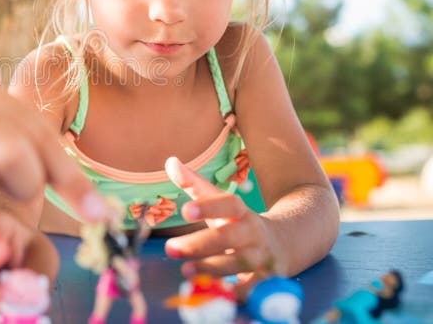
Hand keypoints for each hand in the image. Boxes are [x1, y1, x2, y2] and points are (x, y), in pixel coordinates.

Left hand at [163, 157, 282, 291]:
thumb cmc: (238, 222)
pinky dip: (234, 293)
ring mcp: (260, 259)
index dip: (208, 206)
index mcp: (240, 212)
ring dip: (211, 269)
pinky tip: (213, 294)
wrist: (285, 244)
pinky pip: (249, 290)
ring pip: (237, 264)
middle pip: (227, 237)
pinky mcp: (264, 282)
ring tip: (185, 271)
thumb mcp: (220, 203)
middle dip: (199, 243)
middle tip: (170, 248)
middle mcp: (251, 234)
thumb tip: (170, 161)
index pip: (227, 204)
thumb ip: (195, 184)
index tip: (185, 210)